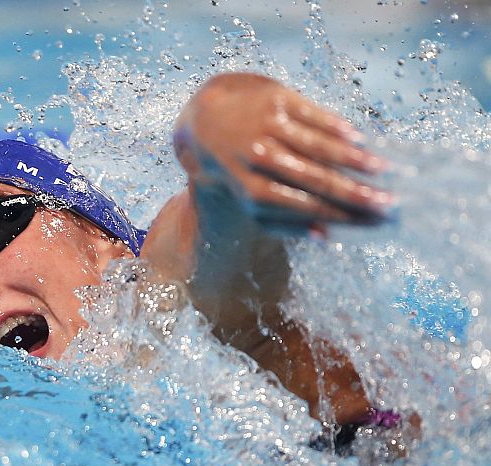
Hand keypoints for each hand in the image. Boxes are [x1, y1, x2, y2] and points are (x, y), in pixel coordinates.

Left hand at [174, 73, 396, 231]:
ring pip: (318, 145)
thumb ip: (284, 222)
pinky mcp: (274, 100)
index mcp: (253, 191)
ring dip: (354, 159)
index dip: (342, 214)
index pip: (306, 206)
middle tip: (389, 202)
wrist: (206, 122)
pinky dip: (336, 127)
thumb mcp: (250, 200)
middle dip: (355, 192)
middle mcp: (259, 159)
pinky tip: (359, 138)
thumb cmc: (238, 169)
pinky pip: (312, 115)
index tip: (374, 221)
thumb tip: (327, 236)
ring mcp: (266, 127)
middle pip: (316, 178)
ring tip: (383, 169)